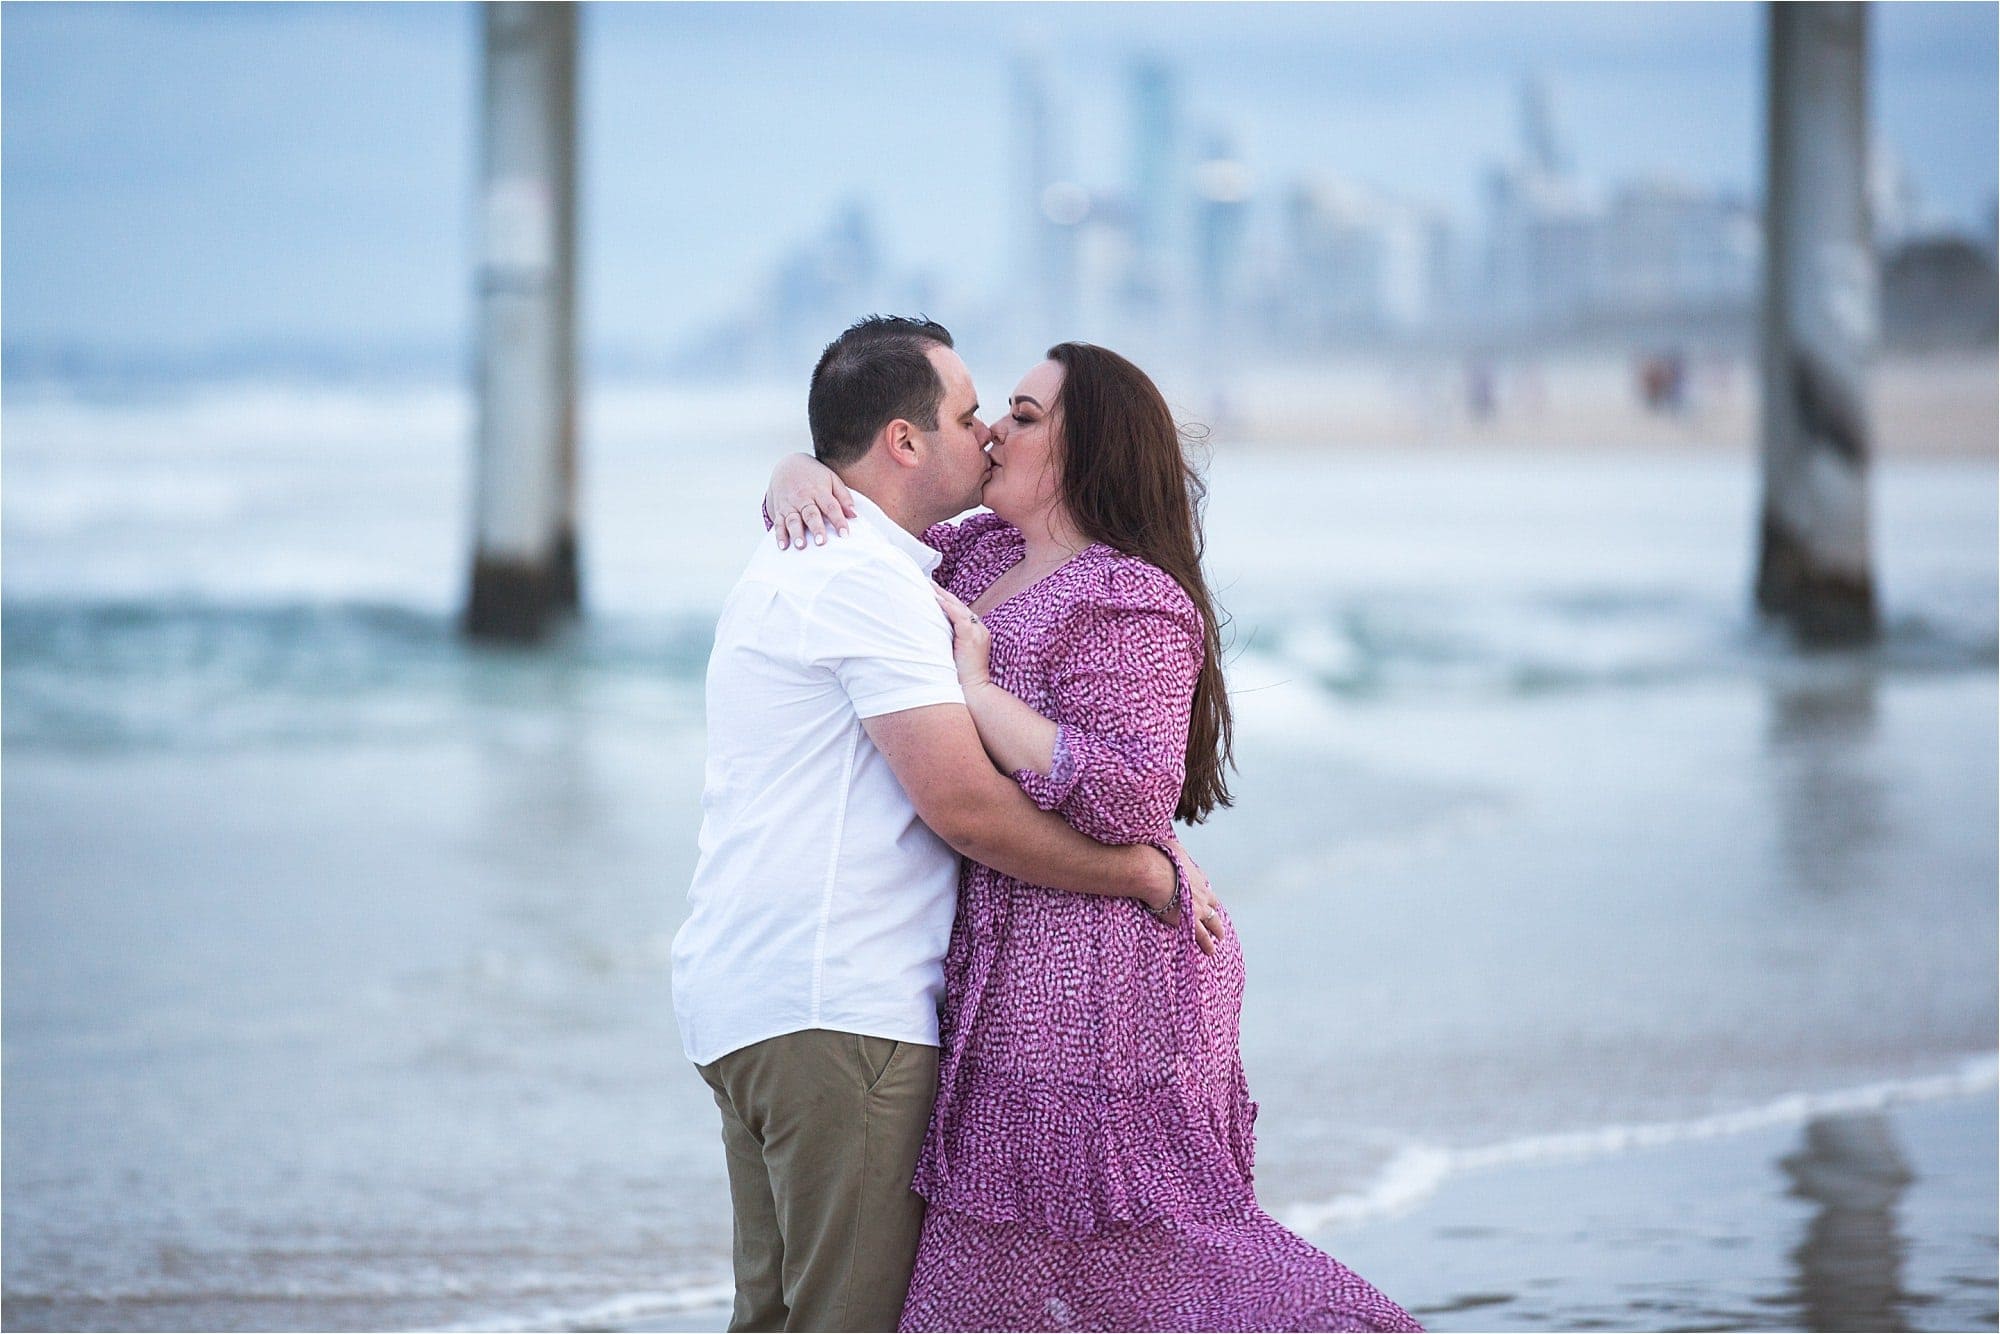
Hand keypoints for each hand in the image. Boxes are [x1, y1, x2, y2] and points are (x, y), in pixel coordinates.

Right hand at [767, 453, 856, 549]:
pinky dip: (779, 535)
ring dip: (796, 533)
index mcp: (819, 490)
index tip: (844, 534)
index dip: (838, 520)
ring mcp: (790, 504)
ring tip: (801, 545)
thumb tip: (854, 515)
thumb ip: (844, 497)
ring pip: (793, 519)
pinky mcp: (779, 510)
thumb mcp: (831, 479)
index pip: (830, 506)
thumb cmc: (814, 475)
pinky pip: (779, 523)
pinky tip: (783, 546)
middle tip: (821, 542)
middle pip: (810, 514)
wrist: (788, 464)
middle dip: (816, 528)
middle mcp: (803, 498)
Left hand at [930, 586, 991, 688]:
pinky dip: (946, 606)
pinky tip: (935, 599)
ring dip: (943, 596)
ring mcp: (977, 632)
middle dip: (943, 593)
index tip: (932, 592)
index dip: (947, 601)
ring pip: (959, 607)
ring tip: (928, 587)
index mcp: (977, 633)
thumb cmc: (961, 677)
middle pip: (960, 605)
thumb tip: (930, 633)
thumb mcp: (954, 654)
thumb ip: (947, 641)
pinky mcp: (972, 637)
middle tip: (927, 583)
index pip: (961, 611)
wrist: (974, 691)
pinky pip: (958, 616)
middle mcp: (980, 629)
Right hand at [1148, 838, 1224, 956]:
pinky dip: (1207, 944)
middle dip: (1215, 910)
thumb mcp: (1173, 848)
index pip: (1203, 882)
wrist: (1154, 874)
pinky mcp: (1190, 921)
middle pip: (1213, 903)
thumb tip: (1172, 846)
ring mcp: (1198, 908)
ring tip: (1220, 937)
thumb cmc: (1160, 859)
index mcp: (1196, 875)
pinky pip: (1203, 936)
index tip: (1203, 891)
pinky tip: (1210, 951)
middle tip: (1217, 916)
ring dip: (1217, 929)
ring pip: (1213, 922)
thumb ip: (1176, 851)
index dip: (1202, 888)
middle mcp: (1201, 892)